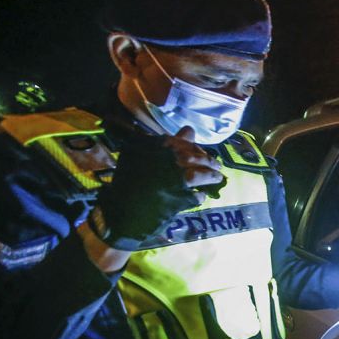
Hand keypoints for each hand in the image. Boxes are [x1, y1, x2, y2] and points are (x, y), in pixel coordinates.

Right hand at [91, 127, 220, 249]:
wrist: (121, 207)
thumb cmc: (128, 179)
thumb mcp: (139, 153)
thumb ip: (163, 142)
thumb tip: (189, 131)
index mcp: (160, 144)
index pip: (187, 140)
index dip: (197, 147)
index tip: (202, 153)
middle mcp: (170, 159)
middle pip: (198, 158)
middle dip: (209, 162)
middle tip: (216, 166)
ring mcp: (176, 179)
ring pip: (201, 175)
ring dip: (211, 177)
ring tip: (217, 179)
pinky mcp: (180, 198)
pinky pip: (197, 196)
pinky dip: (200, 196)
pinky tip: (201, 195)